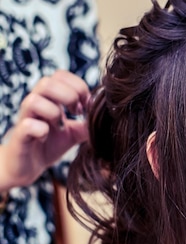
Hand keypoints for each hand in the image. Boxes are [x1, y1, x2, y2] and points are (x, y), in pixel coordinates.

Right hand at [0, 70, 89, 190]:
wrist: (28, 167)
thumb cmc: (49, 145)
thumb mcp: (74, 133)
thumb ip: (88, 124)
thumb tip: (107, 118)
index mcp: (49, 99)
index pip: (60, 75)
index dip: (77, 85)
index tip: (87, 104)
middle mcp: (35, 104)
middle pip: (46, 82)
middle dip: (68, 95)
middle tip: (77, 112)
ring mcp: (25, 119)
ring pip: (34, 100)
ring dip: (54, 111)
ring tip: (61, 125)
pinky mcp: (19, 136)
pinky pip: (27, 125)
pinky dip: (40, 129)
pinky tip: (46, 136)